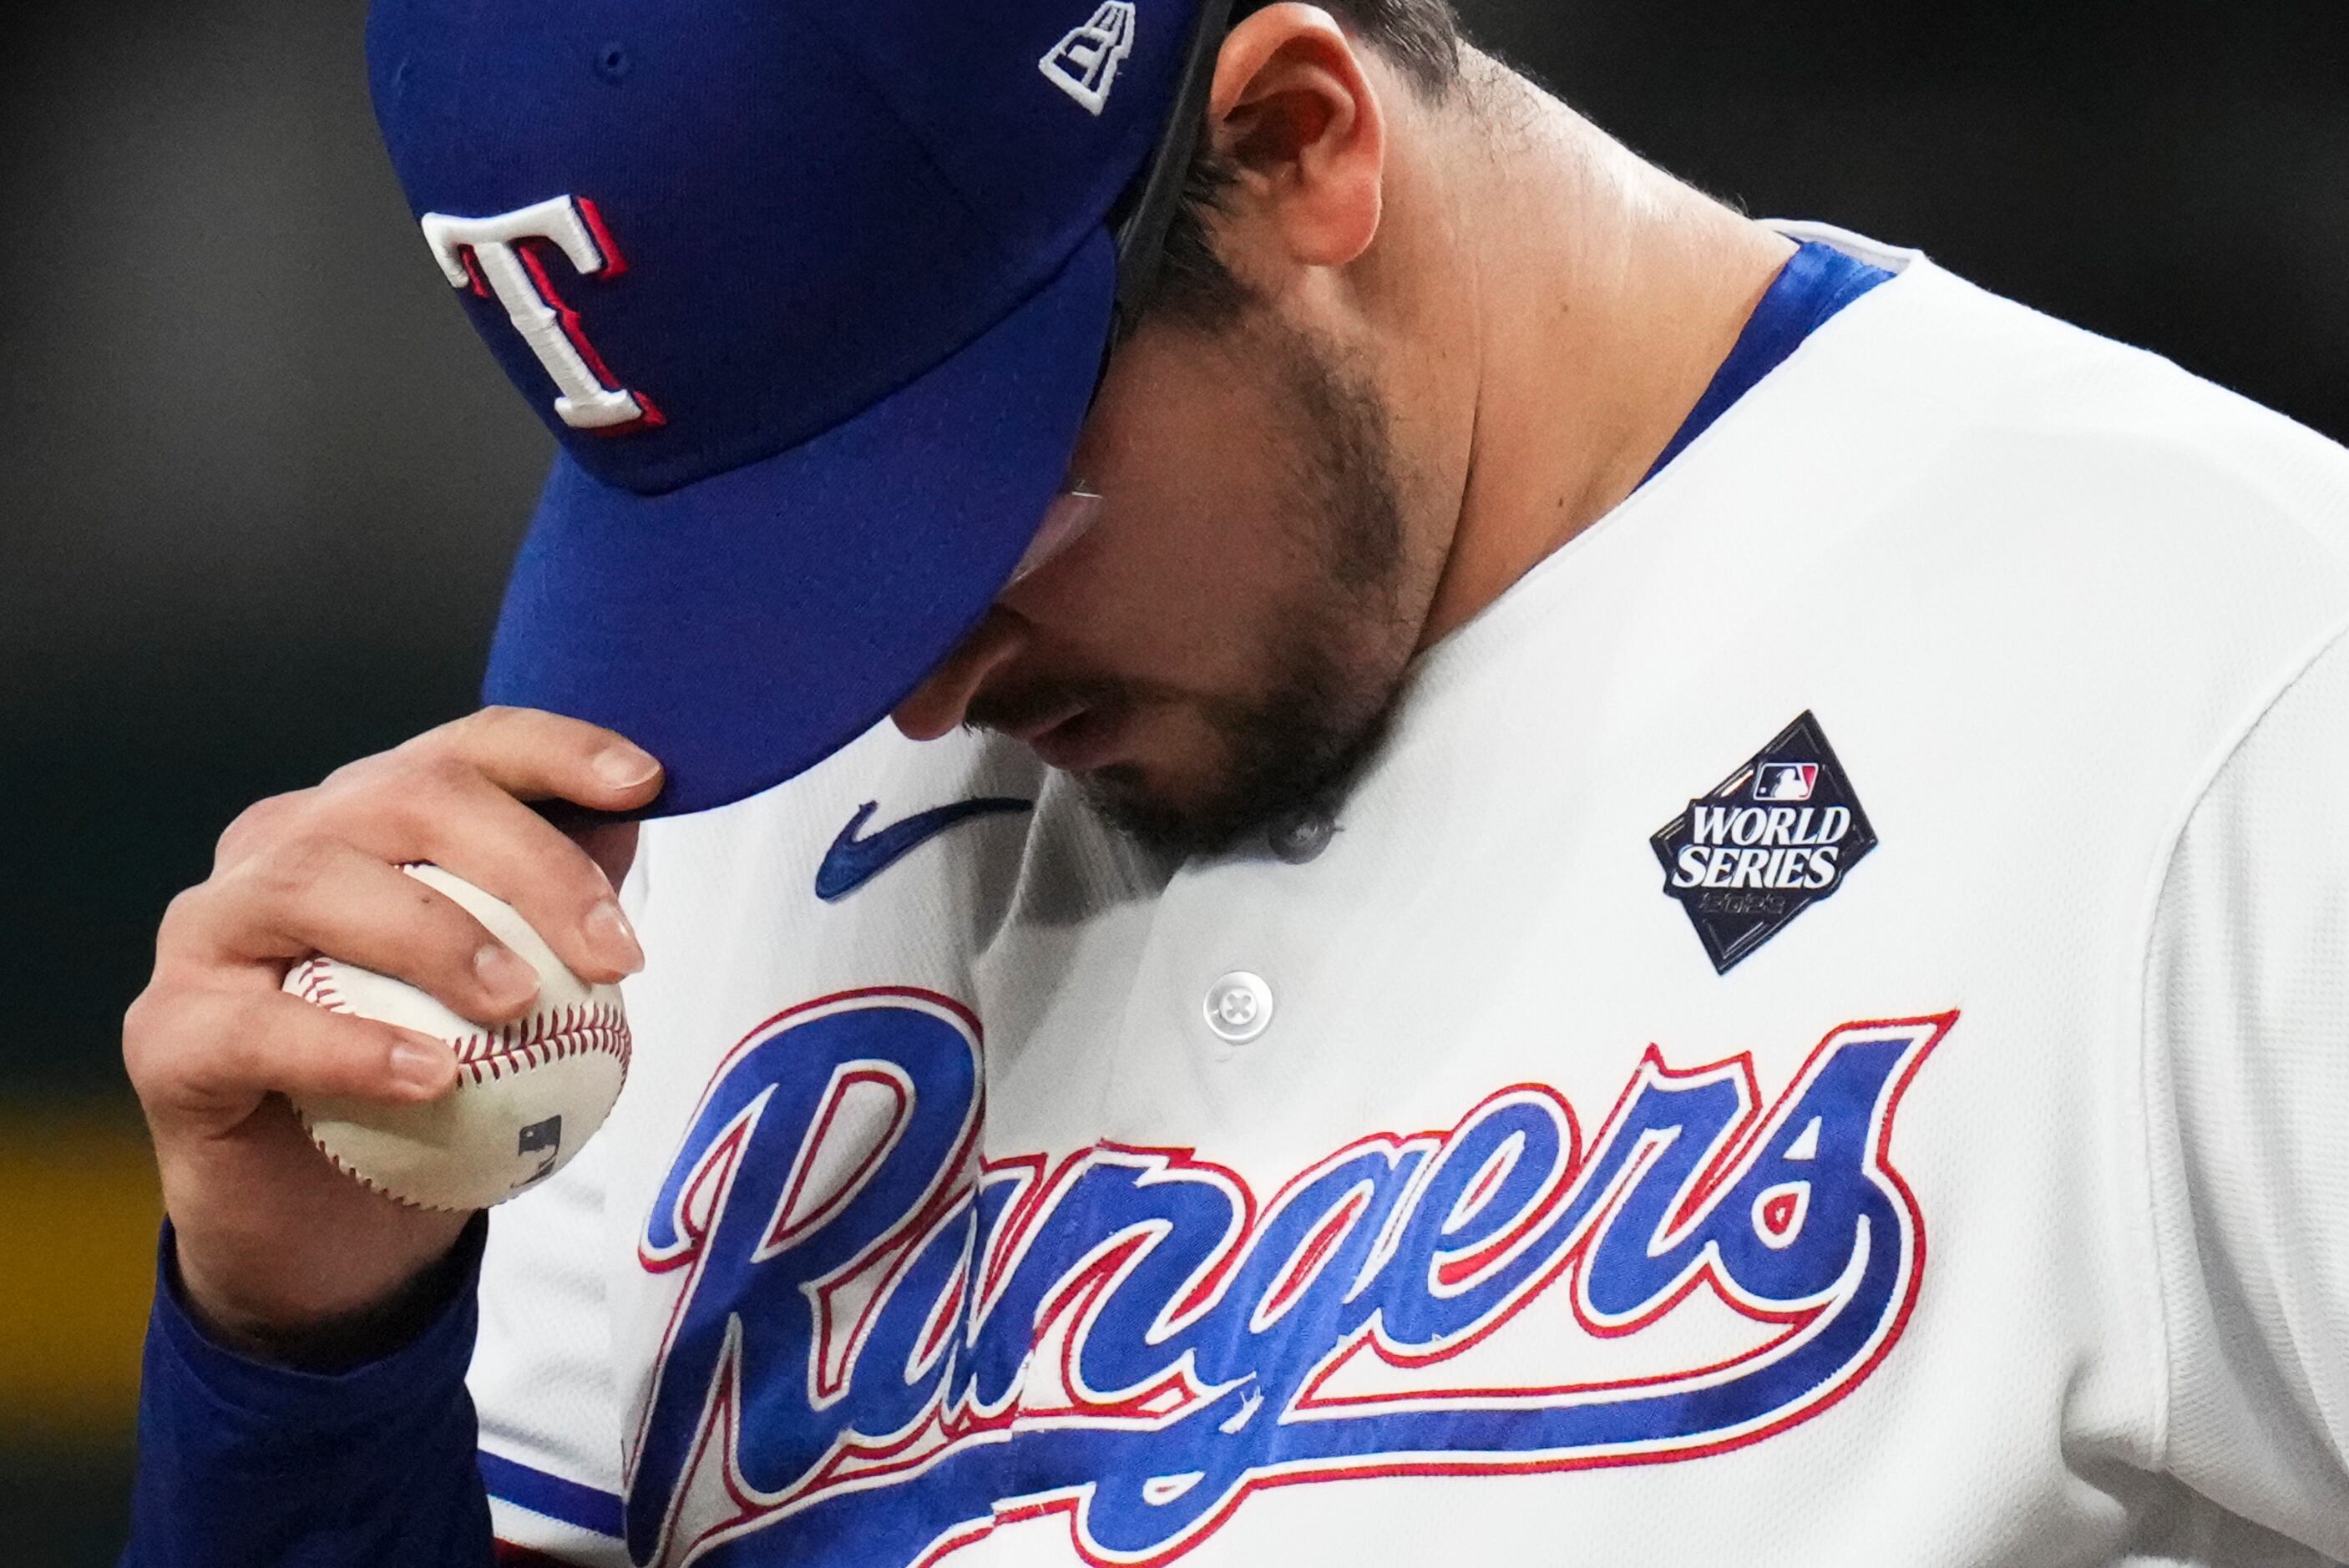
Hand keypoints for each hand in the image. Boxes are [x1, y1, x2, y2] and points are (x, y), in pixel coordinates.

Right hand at [122, 707, 659, 1360]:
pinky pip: (255, 1025)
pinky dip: (352, 1047)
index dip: (557, 751)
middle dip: (526, 861)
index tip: (646, 784)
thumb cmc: (433, 1087)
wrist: (327, 1230)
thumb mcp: (518, 1001)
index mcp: (371, 818)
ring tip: (522, 1001)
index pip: (466, 751)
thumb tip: (631, 830)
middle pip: (403, 798)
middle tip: (613, 953)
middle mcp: (282, 846)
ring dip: (437, 936)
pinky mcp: (168, 1033)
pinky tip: (432, 1079)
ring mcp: (211, 931)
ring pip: (314, 882)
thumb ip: (558, 914)